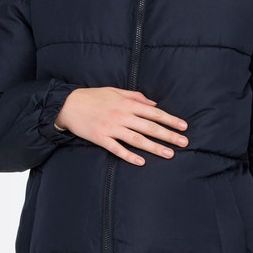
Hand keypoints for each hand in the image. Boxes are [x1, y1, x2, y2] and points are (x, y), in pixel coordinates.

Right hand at [54, 87, 188, 165]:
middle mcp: (122, 115)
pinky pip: (117, 149)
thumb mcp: (115, 91)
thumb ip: (136, 97)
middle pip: (150, 127)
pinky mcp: (100, 138)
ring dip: (154, 147)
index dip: (170, 120)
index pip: (154, 112)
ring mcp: (111, 128)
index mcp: (127, 103)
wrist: (68, 104)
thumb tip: (154, 104)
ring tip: (169, 154)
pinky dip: (129, 156)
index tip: (184, 126)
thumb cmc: (93, 97)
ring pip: (137, 139)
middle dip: (168, 135)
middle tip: (184, 143)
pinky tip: (141, 162)